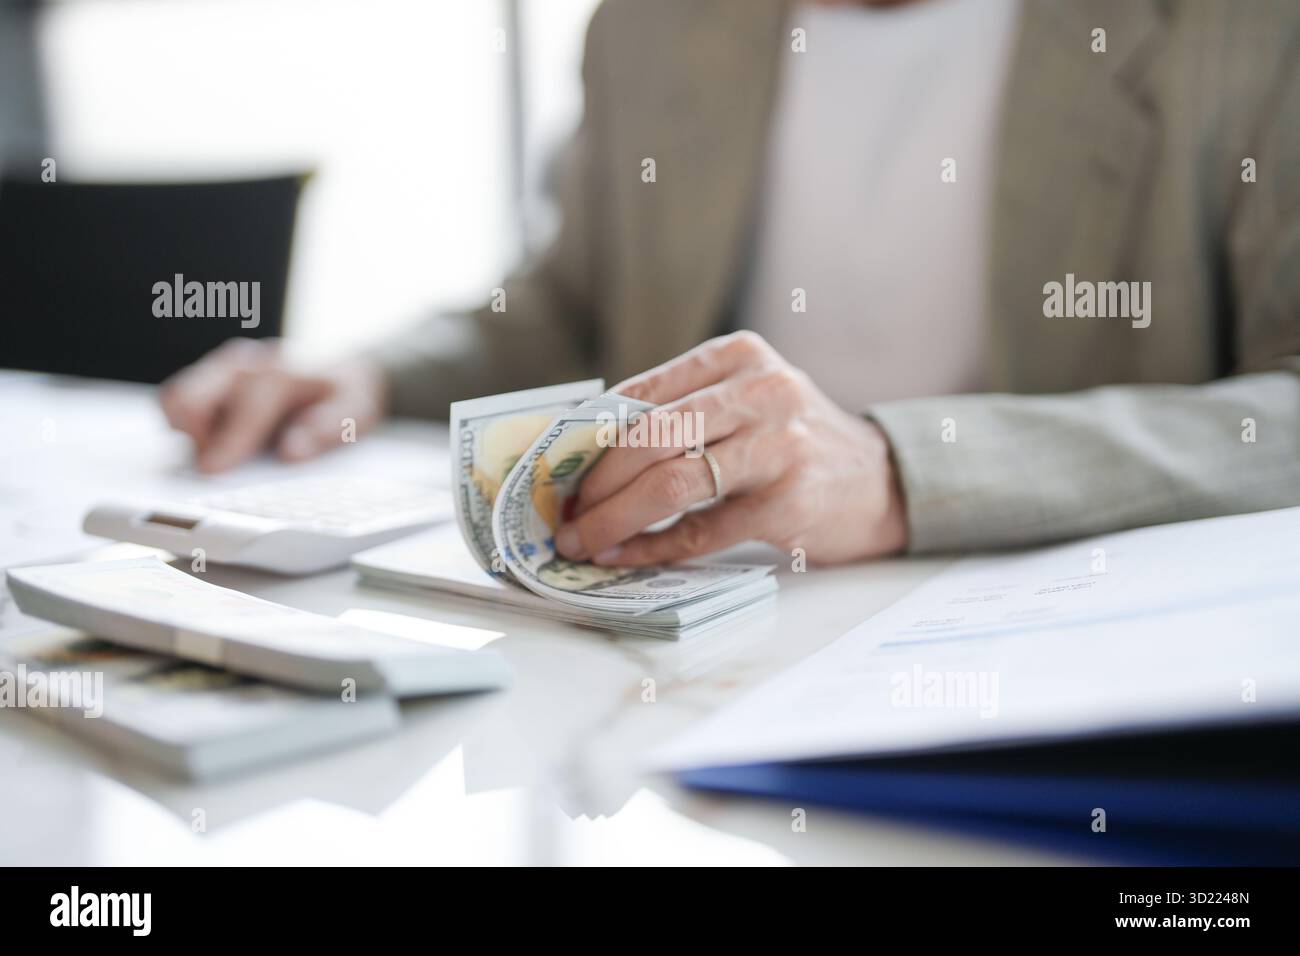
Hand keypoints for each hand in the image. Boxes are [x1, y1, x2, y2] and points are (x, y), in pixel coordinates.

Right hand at [159, 338, 387, 472]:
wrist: (345, 368)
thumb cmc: (346, 394)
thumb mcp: (355, 412)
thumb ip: (326, 429)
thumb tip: (291, 451)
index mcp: (279, 374)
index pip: (243, 409)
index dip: (226, 443)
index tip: (211, 472)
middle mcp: (243, 365)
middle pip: (189, 397)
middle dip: (195, 437)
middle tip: (217, 466)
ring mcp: (223, 367)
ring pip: (176, 397)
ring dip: (187, 431)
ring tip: (218, 451)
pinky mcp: (212, 376)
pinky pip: (179, 398)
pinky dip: (187, 424)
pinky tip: (216, 438)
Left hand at [554, 331, 907, 565]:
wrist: (881, 482)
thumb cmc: (794, 443)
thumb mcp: (746, 401)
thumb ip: (682, 411)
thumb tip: (585, 450)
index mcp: (738, 355)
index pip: (641, 393)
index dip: (588, 437)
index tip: (556, 471)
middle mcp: (761, 390)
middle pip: (649, 437)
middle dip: (595, 483)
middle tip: (563, 516)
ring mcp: (777, 446)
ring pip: (670, 482)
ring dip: (614, 519)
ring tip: (583, 542)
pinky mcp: (787, 501)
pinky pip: (701, 530)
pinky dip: (654, 548)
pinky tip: (627, 557)